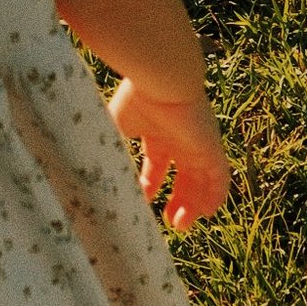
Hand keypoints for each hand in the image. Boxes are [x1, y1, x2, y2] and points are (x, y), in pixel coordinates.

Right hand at [110, 76, 230, 230]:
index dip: (150, 186)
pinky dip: (215, 195)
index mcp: (157, 133)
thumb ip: (108, 151)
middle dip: (176, 199)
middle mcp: (179, 139)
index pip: (157, 165)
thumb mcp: (114, 130)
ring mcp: (197, 144)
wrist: (160, 79)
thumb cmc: (134, 99)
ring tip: (181, 226)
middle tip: (168, 222)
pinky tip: (207, 213)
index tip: (141, 202)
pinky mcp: (212, 148)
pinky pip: (220, 177)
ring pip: (200, 180)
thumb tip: (87, 172)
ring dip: (193, 204)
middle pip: (183, 175)